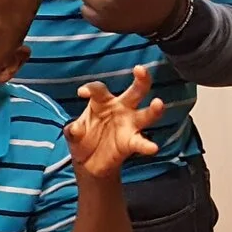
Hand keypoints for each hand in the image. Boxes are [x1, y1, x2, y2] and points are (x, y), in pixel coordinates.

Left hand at [65, 65, 164, 179]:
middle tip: (140, 69)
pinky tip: (153, 148)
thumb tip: (75, 129)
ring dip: (154, 109)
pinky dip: (147, 145)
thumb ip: (73, 130)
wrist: (88, 163)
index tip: (81, 93)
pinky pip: (141, 142)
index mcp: (103, 101)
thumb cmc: (82, 139)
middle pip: (135, 91)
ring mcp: (129, 125)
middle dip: (141, 79)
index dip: (91, 88)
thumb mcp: (73, 133)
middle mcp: (121, 109)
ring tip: (158, 103)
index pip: (99, 89)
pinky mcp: (131, 142)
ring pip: (146, 114)